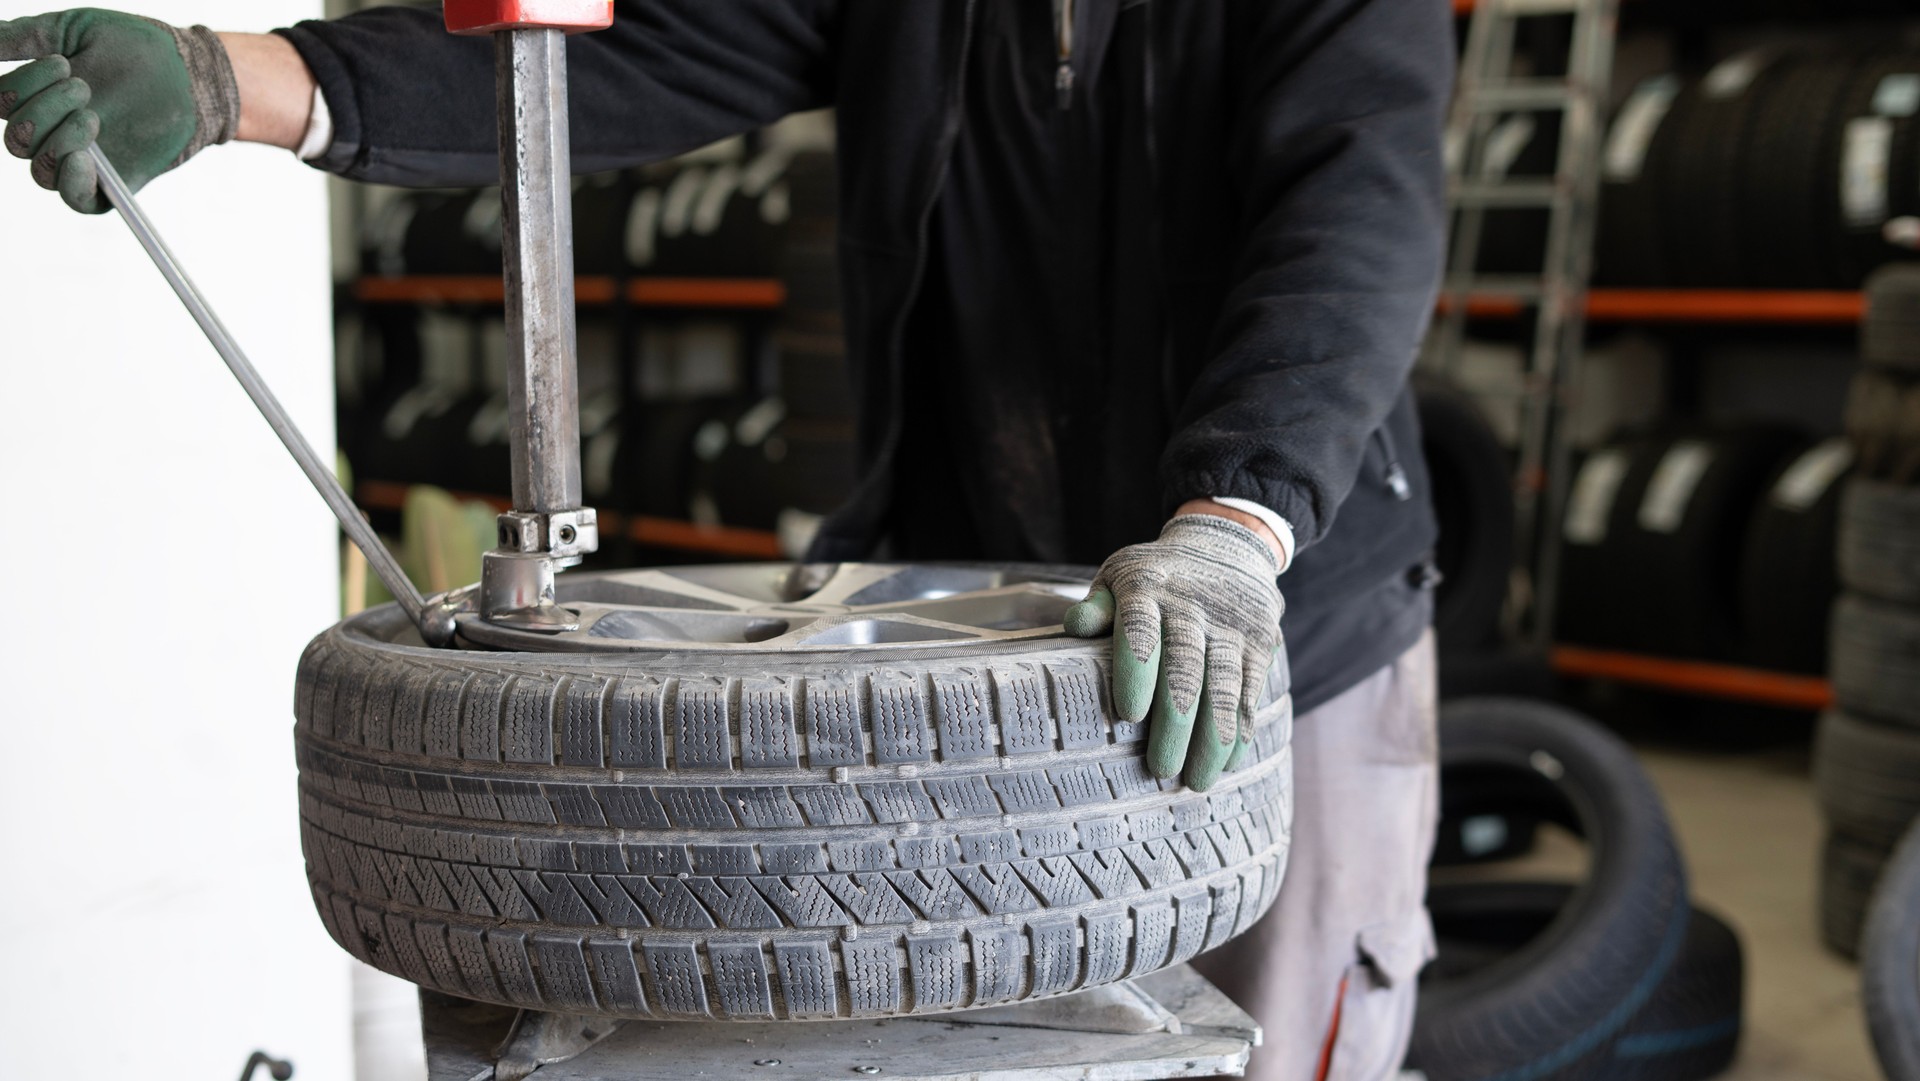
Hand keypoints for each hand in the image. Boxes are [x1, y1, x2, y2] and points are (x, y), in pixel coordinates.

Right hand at [0, 9, 237, 211]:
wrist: (184, 71)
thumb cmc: (129, 47)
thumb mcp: (72, 31)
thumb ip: (22, 36)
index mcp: (35, 98)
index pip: (2, 103)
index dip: (23, 86)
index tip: (64, 63)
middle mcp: (50, 133)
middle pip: (16, 140)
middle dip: (44, 110)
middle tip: (84, 87)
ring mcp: (78, 159)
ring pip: (40, 170)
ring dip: (59, 141)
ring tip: (93, 117)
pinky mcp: (111, 183)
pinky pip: (77, 201)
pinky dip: (72, 184)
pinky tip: (83, 160)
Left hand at [1064, 512, 1284, 790]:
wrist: (1226, 545)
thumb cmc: (1155, 576)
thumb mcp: (1119, 576)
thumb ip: (1096, 606)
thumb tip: (1075, 626)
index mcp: (1146, 587)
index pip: (1140, 630)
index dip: (1136, 673)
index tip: (1129, 715)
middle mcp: (1192, 606)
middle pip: (1186, 670)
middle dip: (1175, 725)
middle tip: (1161, 770)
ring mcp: (1230, 626)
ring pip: (1224, 687)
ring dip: (1213, 739)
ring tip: (1197, 781)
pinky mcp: (1259, 642)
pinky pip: (1251, 690)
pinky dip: (1242, 729)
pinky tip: (1230, 762)